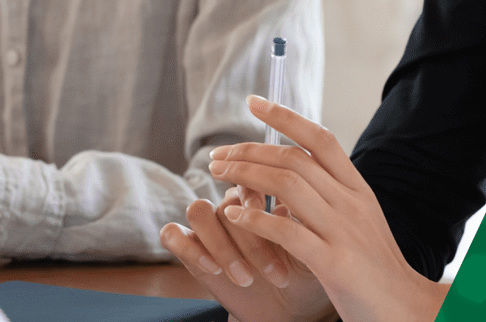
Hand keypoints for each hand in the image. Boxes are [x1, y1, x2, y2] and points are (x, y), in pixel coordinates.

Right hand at [161, 186, 337, 321]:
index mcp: (259, 198)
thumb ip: (299, 220)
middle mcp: (231, 208)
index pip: (246, 177)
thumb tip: (282, 204)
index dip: (256, 196)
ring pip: (198, 211)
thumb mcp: (313, 246)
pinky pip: (172, 234)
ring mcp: (209, 229)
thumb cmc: (305, 274)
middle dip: (251, 240)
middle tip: (276, 272)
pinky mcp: (191, 251)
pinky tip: (214, 268)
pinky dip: (190, 248)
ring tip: (247, 278)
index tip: (279, 219)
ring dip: (223, 246)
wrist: (292, 311)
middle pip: (226, 201)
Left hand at [204, 96, 447, 321]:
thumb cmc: (374, 267)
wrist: (407, 308)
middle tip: (218, 156)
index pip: (320, 139)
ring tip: (219, 175)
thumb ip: (331, 195)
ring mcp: (344, 232)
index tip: (253, 102)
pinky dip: (256, 218)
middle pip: (293, 160)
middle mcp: (352, 204)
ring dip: (245, 175)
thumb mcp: (359, 221)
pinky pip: (287, 231)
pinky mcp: (334, 263)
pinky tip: (234, 214)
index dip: (285, 116)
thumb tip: (290, 170)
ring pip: (287, 186)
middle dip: (248, 151)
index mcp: (358, 190)